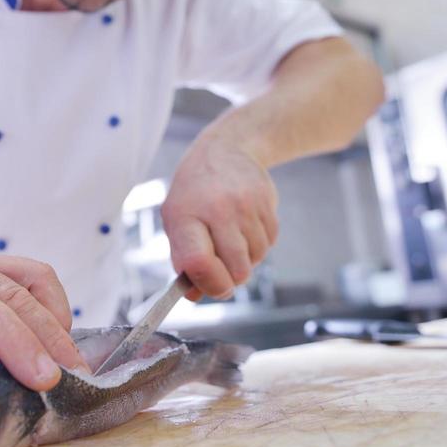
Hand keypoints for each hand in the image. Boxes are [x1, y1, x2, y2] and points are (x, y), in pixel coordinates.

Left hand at [161, 131, 278, 299]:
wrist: (225, 150)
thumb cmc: (195, 193)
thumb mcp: (176, 219)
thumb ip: (183, 259)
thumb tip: (196, 297)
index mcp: (185, 216)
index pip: (199, 263)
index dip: (209, 284)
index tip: (209, 287)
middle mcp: (217, 210)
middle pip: (236, 270)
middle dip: (230, 278)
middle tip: (220, 266)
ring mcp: (246, 205)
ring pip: (256, 260)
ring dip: (245, 259)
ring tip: (231, 236)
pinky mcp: (267, 203)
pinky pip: (270, 244)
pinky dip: (258, 244)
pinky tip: (245, 225)